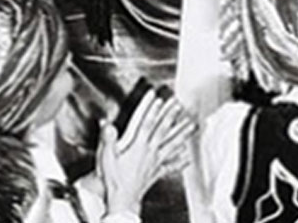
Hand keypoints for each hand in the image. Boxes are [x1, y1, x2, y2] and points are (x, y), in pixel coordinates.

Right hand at [98, 89, 195, 215]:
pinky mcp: (157, 171)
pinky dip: (180, 159)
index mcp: (138, 146)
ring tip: (192, 124)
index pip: (146, 123)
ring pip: (172, 144)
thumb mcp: (105, 157)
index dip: (152, 109)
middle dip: (171, 115)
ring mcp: (156, 161)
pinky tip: (188, 156)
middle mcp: (150, 151)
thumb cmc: (114, 179)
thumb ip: (107, 139)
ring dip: (182, 133)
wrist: (122, 200)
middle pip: (163, 130)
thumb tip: (106, 123)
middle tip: (179, 104)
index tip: (158, 97)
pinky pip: (171, 164)